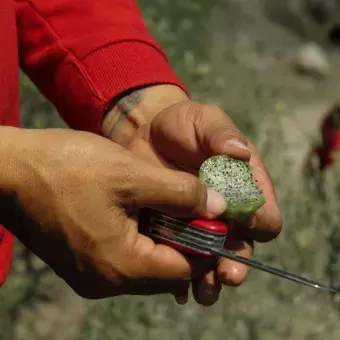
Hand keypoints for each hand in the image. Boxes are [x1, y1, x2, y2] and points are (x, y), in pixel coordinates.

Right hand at [0, 127, 226, 298]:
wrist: (9, 169)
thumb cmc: (67, 167)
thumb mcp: (131, 174)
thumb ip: (180, 193)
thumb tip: (219, 206)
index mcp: (121, 266)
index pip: (185, 269)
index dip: (206, 243)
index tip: (215, 216)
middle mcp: (107, 281)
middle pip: (167, 269)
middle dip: (185, 239)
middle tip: (193, 207)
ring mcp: (92, 273)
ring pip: (147, 262)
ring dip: (163, 236)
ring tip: (168, 205)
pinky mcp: (83, 261)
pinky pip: (126, 256)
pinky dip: (141, 237)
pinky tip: (141, 210)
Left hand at [102, 87, 281, 305]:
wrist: (146, 136)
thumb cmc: (181, 126)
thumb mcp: (203, 120)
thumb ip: (221, 133)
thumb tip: (241, 152)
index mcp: (243, 187)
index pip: (263, 211)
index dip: (261, 220)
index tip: (250, 225)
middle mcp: (226, 212)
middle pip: (240, 244)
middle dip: (236, 261)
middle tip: (228, 274)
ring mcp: (199, 224)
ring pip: (212, 259)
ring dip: (211, 278)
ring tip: (204, 292)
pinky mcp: (173, 231)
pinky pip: (181, 259)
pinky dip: (181, 276)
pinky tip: (177, 289)